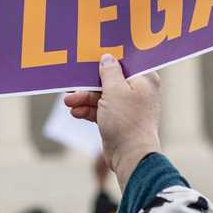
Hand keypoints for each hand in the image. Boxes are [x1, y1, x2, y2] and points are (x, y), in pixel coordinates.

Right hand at [64, 54, 160, 190]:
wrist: (130, 156)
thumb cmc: (127, 121)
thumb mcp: (115, 90)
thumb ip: (109, 71)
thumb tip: (107, 58)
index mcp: (144, 79)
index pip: (124, 62)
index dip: (107, 59)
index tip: (90, 56)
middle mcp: (138, 91)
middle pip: (109, 79)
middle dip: (88, 83)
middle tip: (71, 84)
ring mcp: (127, 107)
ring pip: (102, 95)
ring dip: (84, 98)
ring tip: (68, 102)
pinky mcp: (117, 120)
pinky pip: (100, 109)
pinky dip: (88, 110)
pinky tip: (76, 112)